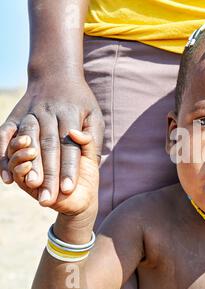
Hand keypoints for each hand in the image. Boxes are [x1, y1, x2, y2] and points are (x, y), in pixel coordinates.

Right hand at [0, 78, 104, 205]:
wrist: (56, 73)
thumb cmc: (81, 100)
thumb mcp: (94, 114)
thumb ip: (91, 134)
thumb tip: (83, 149)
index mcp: (69, 115)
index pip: (70, 147)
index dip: (69, 169)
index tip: (70, 189)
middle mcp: (48, 114)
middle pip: (49, 148)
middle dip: (50, 174)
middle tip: (50, 197)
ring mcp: (29, 115)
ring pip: (28, 144)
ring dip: (29, 166)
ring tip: (33, 187)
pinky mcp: (14, 117)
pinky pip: (5, 137)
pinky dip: (2, 157)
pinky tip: (5, 177)